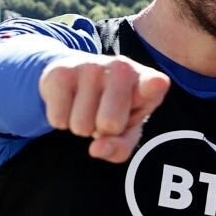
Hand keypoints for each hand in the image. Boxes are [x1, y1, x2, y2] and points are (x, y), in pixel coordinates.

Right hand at [38, 53, 170, 162]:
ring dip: (81, 126)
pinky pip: (58, 120)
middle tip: (103, 114)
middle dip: (102, 131)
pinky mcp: (61, 71)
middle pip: (109, 124)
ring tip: (87, 107)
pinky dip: (62, 120)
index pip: (152, 84)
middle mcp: (121, 68)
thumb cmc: (112, 108)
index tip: (156, 84)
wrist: (76, 74)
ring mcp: (91, 66)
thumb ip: (120, 147)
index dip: (153, 86)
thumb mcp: (125, 131)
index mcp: (147, 83)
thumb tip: (96, 149)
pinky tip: (70, 102)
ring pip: (81, 126)